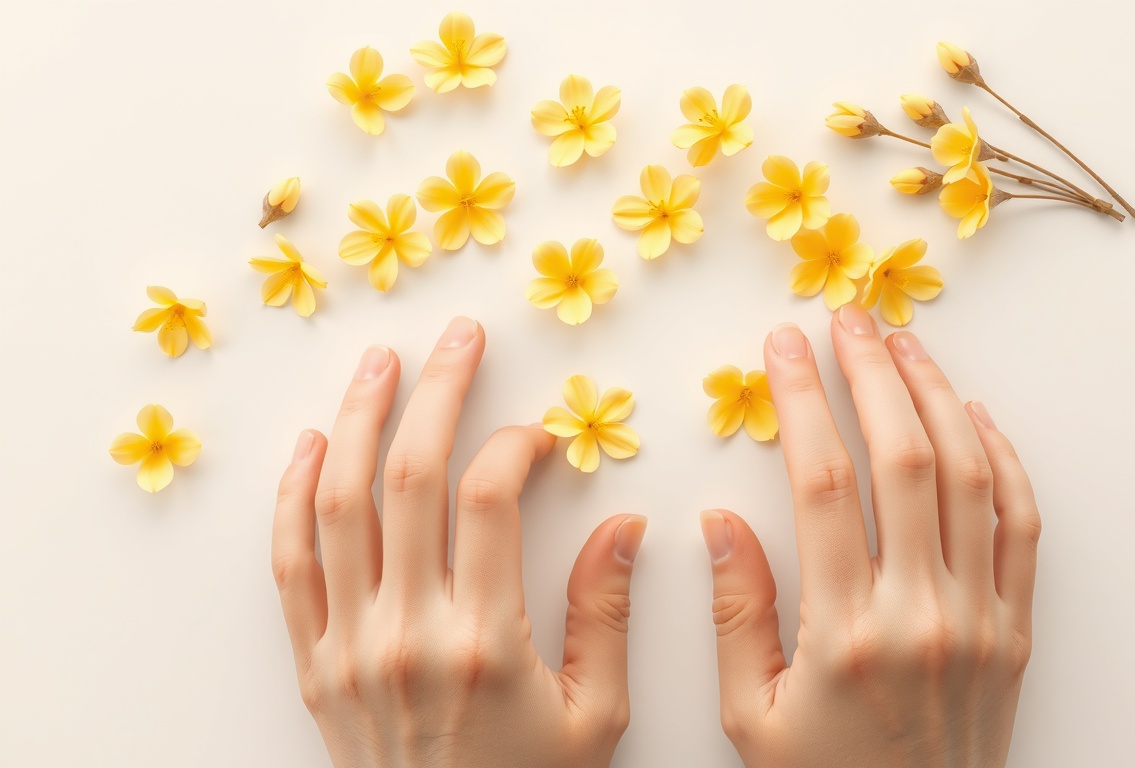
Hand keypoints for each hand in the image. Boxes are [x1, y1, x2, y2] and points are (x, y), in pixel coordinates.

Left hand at [270, 317, 646, 767]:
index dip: (516, 443)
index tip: (539, 434)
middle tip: (459, 337)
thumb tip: (626, 526)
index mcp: (484, 640)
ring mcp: (349, 644)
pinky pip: (290, 563)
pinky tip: (311, 447)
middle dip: (437, 392)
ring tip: (380, 364)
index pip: (489, 499)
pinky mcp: (315, 662)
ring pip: (339, 504)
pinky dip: (294, 496)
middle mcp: (406, 632)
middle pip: (410, 478)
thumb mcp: (595, 717)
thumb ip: (606, 614)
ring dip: (357, 421)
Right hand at [700, 306, 1040, 767]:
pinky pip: (1021, 523)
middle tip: (846, 317)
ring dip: (935, 396)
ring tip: (903, 343)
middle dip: (870, 372)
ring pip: (967, 476)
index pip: (823, 482)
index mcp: (844, 632)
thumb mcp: (753, 715)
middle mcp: (921, 613)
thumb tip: (721, 520)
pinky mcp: (1016, 628)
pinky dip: (1004, 458)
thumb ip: (737, 612)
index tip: (782, 348)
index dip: (802, 401)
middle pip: (902, 458)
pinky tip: (973, 414)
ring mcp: (979, 617)